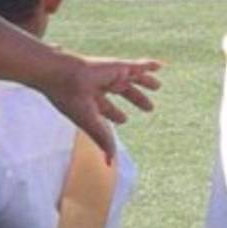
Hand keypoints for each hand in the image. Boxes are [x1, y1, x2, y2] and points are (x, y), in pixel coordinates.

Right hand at [47, 55, 161, 159]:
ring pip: (132, 79)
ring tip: (157, 86)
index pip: (106, 108)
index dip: (115, 114)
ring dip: (145, 82)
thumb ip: (102, 139)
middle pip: (123, 93)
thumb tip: (110, 162)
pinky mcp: (119, 66)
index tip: (123, 120)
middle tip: (149, 108)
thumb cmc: (72, 100)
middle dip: (136, 100)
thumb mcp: (90, 122)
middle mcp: (101, 86)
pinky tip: (160, 66)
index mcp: (91, 100)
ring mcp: (110, 75)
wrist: (66, 76)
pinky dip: (149, 65)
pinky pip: (138, 65)